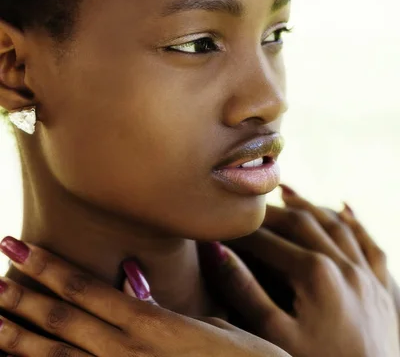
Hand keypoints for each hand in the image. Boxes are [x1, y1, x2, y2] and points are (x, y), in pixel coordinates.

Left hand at [0, 236, 288, 356]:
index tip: (18, 246)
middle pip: (61, 318)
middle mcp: (126, 352)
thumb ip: (163, 305)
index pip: (83, 287)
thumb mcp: (210, 325)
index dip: (47, 266)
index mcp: (147, 323)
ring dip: (21, 338)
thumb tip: (130, 277)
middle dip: (22, 297)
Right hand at [206, 188, 399, 356]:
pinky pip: (369, 244)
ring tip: (288, 197)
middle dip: (272, 212)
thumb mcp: (274, 334)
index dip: (242, 230)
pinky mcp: (381, 288)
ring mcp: (366, 274)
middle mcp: (343, 264)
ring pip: (335, 225)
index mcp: (314, 272)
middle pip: (301, 222)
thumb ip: (244, 290)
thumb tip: (216, 251)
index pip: (268, 240)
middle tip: (250, 207)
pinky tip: (343, 211)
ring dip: (310, 208)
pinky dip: (355, 223)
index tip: (222, 223)